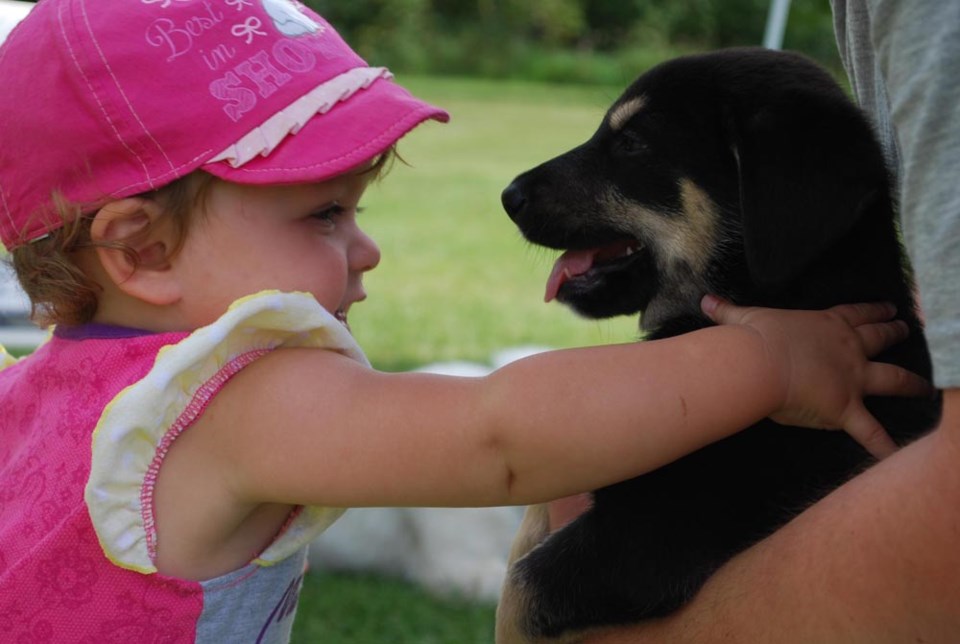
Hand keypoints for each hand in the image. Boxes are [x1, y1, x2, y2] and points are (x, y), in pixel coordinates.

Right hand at [702, 296, 932, 458]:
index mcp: (827, 325)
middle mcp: (848, 349)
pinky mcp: (846, 407)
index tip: (887, 308)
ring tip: (925, 387)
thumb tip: (706, 301)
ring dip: (911, 383)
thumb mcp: (744, 318)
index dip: (873, 311)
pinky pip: (870, 431)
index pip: (857, 314)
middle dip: (895, 335)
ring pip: (893, 379)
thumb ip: (728, 310)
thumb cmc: (755, 338)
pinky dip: (885, 445)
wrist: (761, 362)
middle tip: (907, 333)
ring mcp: (852, 378)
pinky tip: (900, 456)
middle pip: (880, 339)